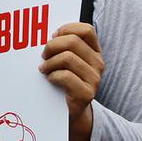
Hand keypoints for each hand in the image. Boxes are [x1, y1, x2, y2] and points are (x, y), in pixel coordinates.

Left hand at [39, 22, 103, 140]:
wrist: (71, 111)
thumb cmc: (65, 81)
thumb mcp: (68, 61)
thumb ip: (64, 47)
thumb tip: (49, 36)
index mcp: (95, 52)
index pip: (87, 30)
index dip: (67, 29)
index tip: (53, 36)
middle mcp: (98, 63)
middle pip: (73, 42)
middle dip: (52, 46)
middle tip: (43, 55)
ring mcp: (94, 79)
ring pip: (68, 58)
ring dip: (50, 62)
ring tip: (44, 69)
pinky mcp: (86, 93)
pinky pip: (66, 76)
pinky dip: (53, 76)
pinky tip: (50, 79)